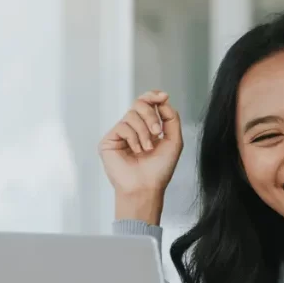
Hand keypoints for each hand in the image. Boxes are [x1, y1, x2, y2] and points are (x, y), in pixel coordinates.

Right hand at [98, 91, 183, 220]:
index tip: (163, 96)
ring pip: (132, 114)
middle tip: (158, 133)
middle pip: (139, 104)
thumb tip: (163, 100)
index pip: (147, 103)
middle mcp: (134, 128)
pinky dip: (134, 138)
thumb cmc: (159, 169)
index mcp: (148, 127)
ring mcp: (121, 134)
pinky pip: (123, 126)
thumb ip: (171, 118)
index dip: (153, 96)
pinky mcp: (109, 140)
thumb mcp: (174, 141)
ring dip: (144, 132)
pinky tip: (136, 151)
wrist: (146, 187)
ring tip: (147, 149)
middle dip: (151, 116)